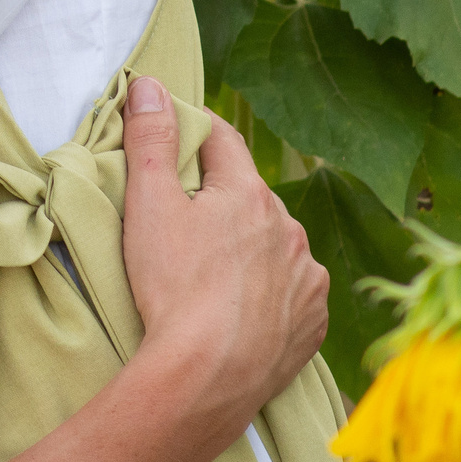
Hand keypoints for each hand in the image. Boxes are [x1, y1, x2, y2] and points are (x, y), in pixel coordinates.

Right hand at [117, 77, 328, 458]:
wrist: (208, 376)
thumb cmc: (173, 288)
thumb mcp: (148, 205)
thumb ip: (150, 139)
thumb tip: (150, 85)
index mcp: (249, 193)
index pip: (222, 141)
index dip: (196, 134)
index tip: (178, 137)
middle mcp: (289, 229)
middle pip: (250, 198)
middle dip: (223, 201)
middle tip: (187, 223)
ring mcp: (306, 278)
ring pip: (276, 247)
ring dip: (252, 250)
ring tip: (215, 276)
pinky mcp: (312, 323)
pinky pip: (293, 295)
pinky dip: (271, 295)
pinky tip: (245, 311)